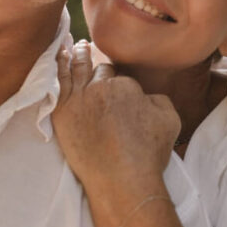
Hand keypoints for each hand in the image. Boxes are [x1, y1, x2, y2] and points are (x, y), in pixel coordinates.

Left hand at [53, 41, 179, 195]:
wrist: (122, 180)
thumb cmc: (148, 153)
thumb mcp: (169, 119)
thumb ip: (157, 100)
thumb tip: (145, 97)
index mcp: (125, 85)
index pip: (118, 75)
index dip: (117, 78)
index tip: (115, 79)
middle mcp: (99, 87)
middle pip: (96, 70)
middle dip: (93, 61)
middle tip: (86, 47)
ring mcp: (78, 100)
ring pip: (75, 69)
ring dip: (75, 55)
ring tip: (73, 46)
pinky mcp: (62, 115)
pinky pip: (58, 84)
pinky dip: (57, 67)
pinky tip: (57, 58)